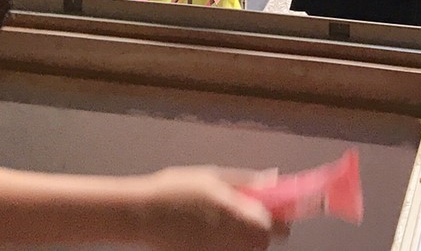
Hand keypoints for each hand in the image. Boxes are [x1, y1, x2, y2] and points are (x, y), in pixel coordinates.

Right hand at [132, 166, 280, 249]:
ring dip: (241, 237)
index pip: (275, 227)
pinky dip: (225, 244)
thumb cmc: (176, 190)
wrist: (142, 215)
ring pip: (244, 249)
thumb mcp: (213, 177)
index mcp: (238, 215)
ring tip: (219, 220)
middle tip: (243, 213)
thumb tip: (273, 178)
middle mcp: (233, 240)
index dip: (278, 218)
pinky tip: (207, 231)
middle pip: (261, 242)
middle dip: (258, 229)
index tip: (274, 209)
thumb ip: (246, 181)